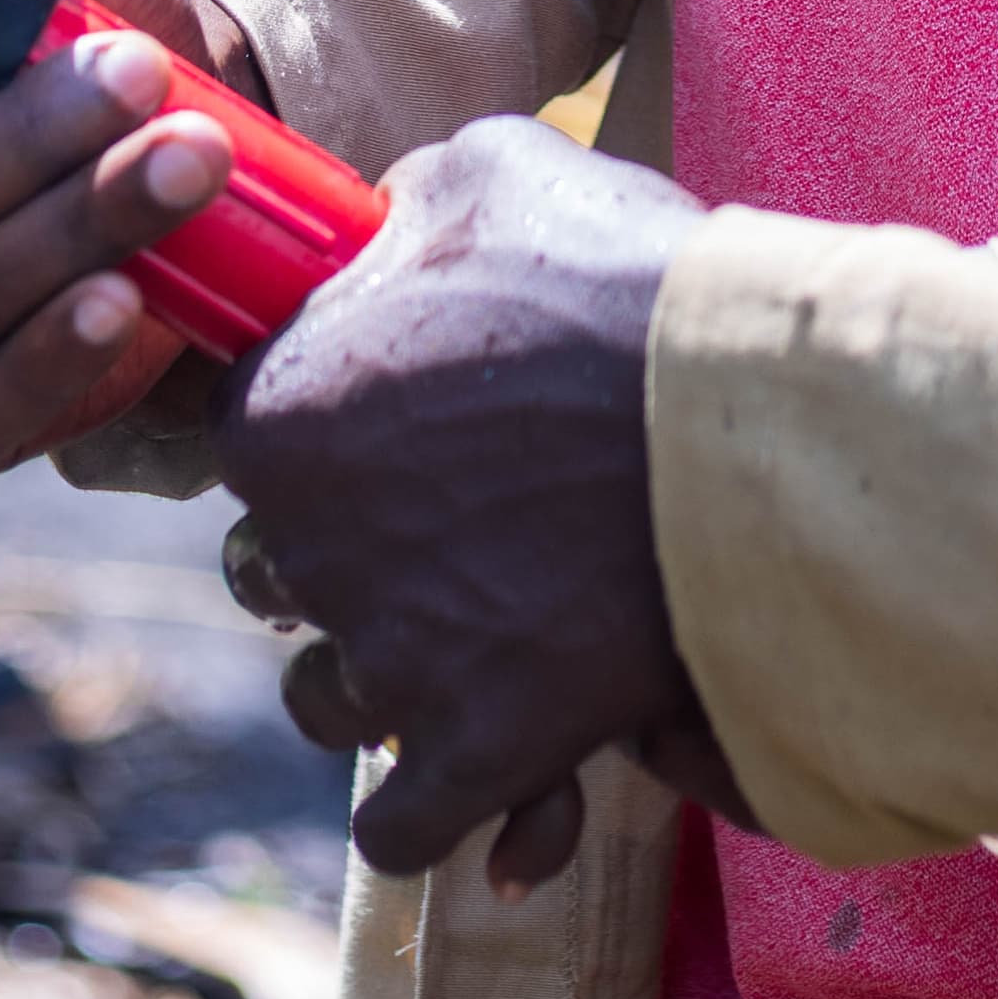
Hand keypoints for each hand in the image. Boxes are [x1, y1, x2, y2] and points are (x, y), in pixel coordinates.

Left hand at [212, 116, 748, 891]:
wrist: (747, 423)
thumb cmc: (620, 285)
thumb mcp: (495, 170)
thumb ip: (408, 200)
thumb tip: (384, 220)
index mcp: (283, 408)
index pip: (249, 435)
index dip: (321, 429)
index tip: (393, 428)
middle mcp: (306, 544)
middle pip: (277, 575)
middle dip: (345, 559)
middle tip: (448, 530)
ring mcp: (389, 657)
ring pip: (331, 704)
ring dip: (384, 685)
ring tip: (472, 644)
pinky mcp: (473, 749)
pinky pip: (404, 828)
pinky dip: (444, 813)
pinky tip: (496, 778)